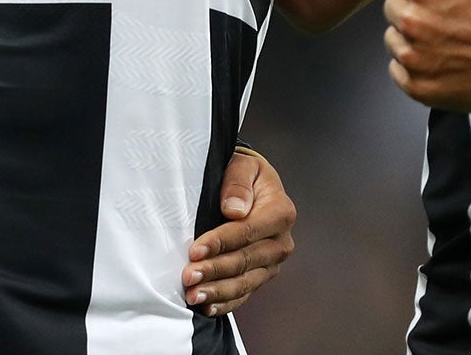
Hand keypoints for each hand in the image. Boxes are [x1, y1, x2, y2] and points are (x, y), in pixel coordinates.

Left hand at [183, 147, 296, 316]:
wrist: (251, 184)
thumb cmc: (243, 172)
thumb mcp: (242, 164)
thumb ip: (237, 183)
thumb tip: (234, 210)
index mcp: (281, 212)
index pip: (248, 231)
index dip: (221, 242)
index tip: (196, 250)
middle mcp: (281, 242)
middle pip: (246, 261)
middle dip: (215, 270)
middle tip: (188, 276)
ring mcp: (272, 262)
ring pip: (245, 282)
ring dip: (217, 291)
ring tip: (193, 295)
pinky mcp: (261, 275)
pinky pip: (244, 293)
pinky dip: (225, 302)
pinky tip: (206, 306)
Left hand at [376, 0, 470, 110]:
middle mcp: (412, 22)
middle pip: (391, 5)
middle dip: (413, 4)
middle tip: (449, 12)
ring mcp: (415, 59)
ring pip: (393, 37)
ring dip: (411, 35)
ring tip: (448, 37)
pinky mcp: (421, 89)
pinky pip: (397, 70)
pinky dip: (413, 65)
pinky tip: (442, 59)